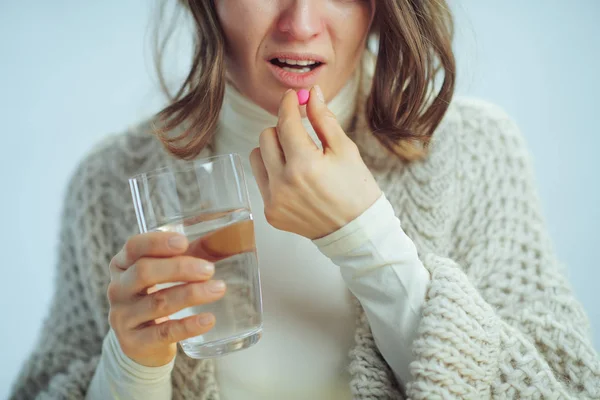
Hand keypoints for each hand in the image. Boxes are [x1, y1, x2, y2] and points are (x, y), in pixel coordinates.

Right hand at [107, 232, 225, 366]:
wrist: (141, 344)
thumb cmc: (154, 297)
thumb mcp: (158, 275)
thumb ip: (180, 257)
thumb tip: (216, 243)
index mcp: (122, 266)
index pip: (133, 247)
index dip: (157, 243)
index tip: (184, 242)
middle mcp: (118, 289)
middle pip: (144, 272)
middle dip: (179, 268)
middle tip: (209, 269)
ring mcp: (123, 317)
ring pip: (158, 302)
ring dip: (192, 294)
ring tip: (218, 289)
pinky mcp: (135, 342)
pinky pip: (165, 332)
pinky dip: (189, 326)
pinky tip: (208, 319)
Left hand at [249, 86, 381, 239]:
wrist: (357, 231)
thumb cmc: (356, 190)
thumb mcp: (345, 150)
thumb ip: (323, 119)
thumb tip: (311, 93)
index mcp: (305, 164)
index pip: (285, 122)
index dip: (288, 104)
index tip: (292, 96)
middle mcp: (283, 183)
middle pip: (266, 136)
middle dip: (282, 128)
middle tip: (300, 133)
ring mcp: (274, 200)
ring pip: (256, 157)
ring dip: (272, 150)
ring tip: (295, 157)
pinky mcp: (270, 213)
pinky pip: (262, 181)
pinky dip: (274, 173)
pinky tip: (295, 179)